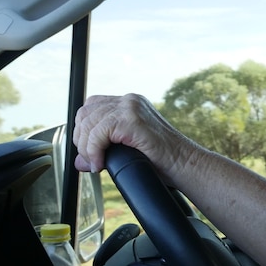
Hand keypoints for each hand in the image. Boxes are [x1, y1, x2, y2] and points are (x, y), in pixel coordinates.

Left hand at [72, 93, 193, 180]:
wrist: (186, 165)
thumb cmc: (164, 161)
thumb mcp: (128, 150)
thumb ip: (104, 150)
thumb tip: (79, 161)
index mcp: (130, 104)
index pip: (92, 107)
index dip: (84, 131)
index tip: (89, 152)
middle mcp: (130, 101)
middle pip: (86, 112)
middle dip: (82, 139)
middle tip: (90, 160)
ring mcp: (131, 107)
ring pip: (89, 123)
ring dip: (86, 148)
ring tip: (96, 164)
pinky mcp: (132, 120)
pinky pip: (98, 133)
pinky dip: (93, 150)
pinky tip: (100, 163)